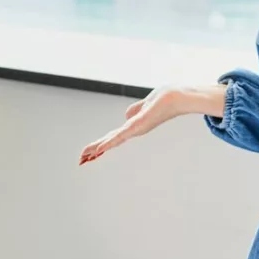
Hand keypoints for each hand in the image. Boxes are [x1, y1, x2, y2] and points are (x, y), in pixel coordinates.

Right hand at [80, 86, 219, 164]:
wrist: (177, 97)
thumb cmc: (164, 99)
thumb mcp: (144, 105)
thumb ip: (134, 110)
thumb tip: (126, 115)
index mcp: (133, 126)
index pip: (113, 137)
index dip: (101, 145)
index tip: (89, 154)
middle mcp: (134, 130)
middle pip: (109, 142)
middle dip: (94, 152)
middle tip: (80, 161)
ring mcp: (136, 129)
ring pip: (112, 140)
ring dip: (97, 148)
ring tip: (84, 156)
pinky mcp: (139, 124)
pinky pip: (121, 134)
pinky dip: (110, 142)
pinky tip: (101, 147)